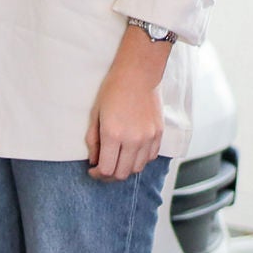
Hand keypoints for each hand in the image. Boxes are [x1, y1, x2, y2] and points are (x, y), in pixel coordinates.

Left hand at [84, 59, 164, 179]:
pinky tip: (131, 153)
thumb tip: (94, 161)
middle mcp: (133, 140)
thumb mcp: (95, 115)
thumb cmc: (112, 92)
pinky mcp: (159, 134)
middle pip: (122, 174)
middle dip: (110, 176)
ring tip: (117, 161)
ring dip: (125, 169)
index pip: (107, 169)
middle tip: (103, 170)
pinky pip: (150, 158)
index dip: (98, 175)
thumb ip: (93, 141)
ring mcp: (148, 138)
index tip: (93, 171)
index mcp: (113, 134)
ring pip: (138, 168)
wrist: (137, 76)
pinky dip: (140, 160)